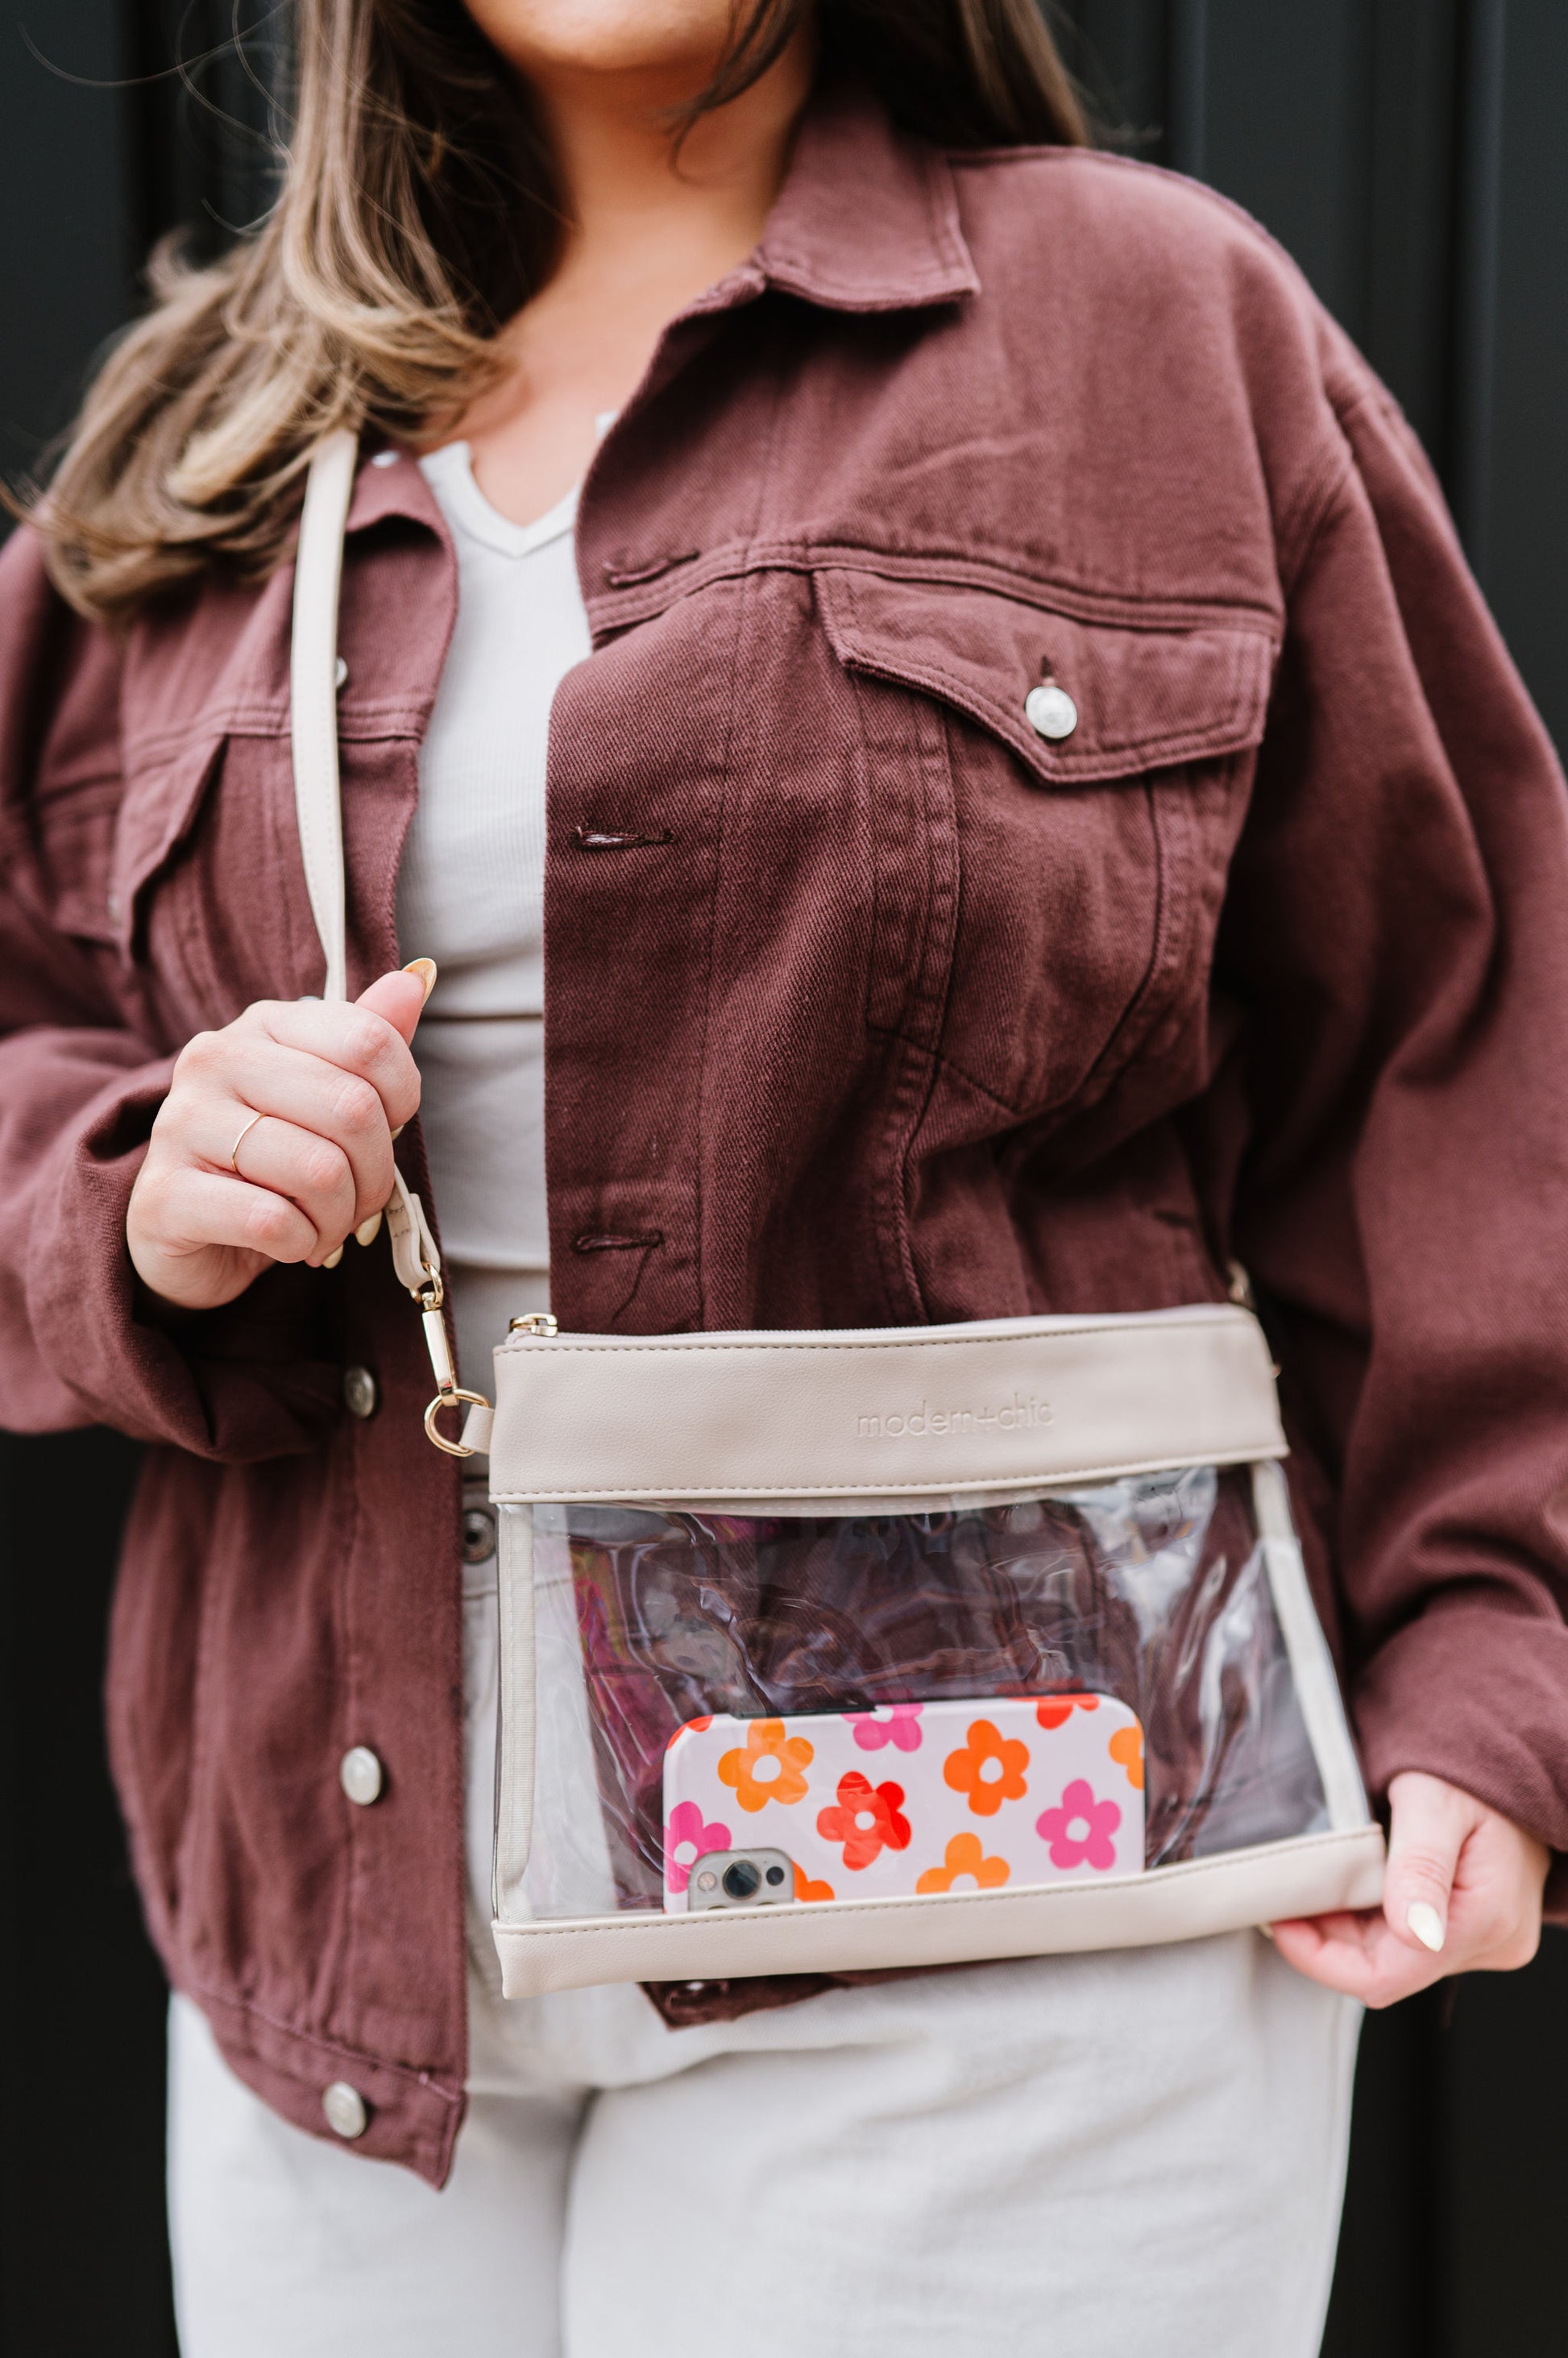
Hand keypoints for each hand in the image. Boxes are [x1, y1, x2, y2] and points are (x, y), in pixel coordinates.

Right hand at [126, 963, 434, 1312]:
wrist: (189, 1236)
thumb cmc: (271, 1163)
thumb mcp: (326, 1096)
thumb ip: (368, 1039)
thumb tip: (414, 981)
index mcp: (262, 1025)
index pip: (368, 1040)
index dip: (402, 1098)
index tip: (386, 1130)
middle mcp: (214, 1061)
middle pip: (352, 1108)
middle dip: (375, 1173)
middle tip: (358, 1198)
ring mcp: (179, 1125)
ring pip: (319, 1171)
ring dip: (339, 1217)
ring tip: (323, 1225)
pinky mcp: (164, 1195)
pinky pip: (271, 1220)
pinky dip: (301, 1244)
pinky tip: (290, 1243)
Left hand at [1270, 1769, 1548, 2006]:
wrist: (1511, 1760)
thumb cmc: (1473, 1769)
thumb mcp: (1436, 1802)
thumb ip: (1422, 1865)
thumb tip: (1414, 1934)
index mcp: (1487, 1920)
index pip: (1387, 1976)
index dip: (1322, 1958)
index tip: (1280, 1920)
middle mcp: (1493, 1942)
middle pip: (1385, 1969)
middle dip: (1327, 1938)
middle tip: (1286, 1895)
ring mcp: (1486, 1938)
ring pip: (1392, 1957)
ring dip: (1346, 1927)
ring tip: (1313, 1883)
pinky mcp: (1474, 1927)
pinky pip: (1408, 1940)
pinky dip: (1369, 1917)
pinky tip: (1347, 1884)